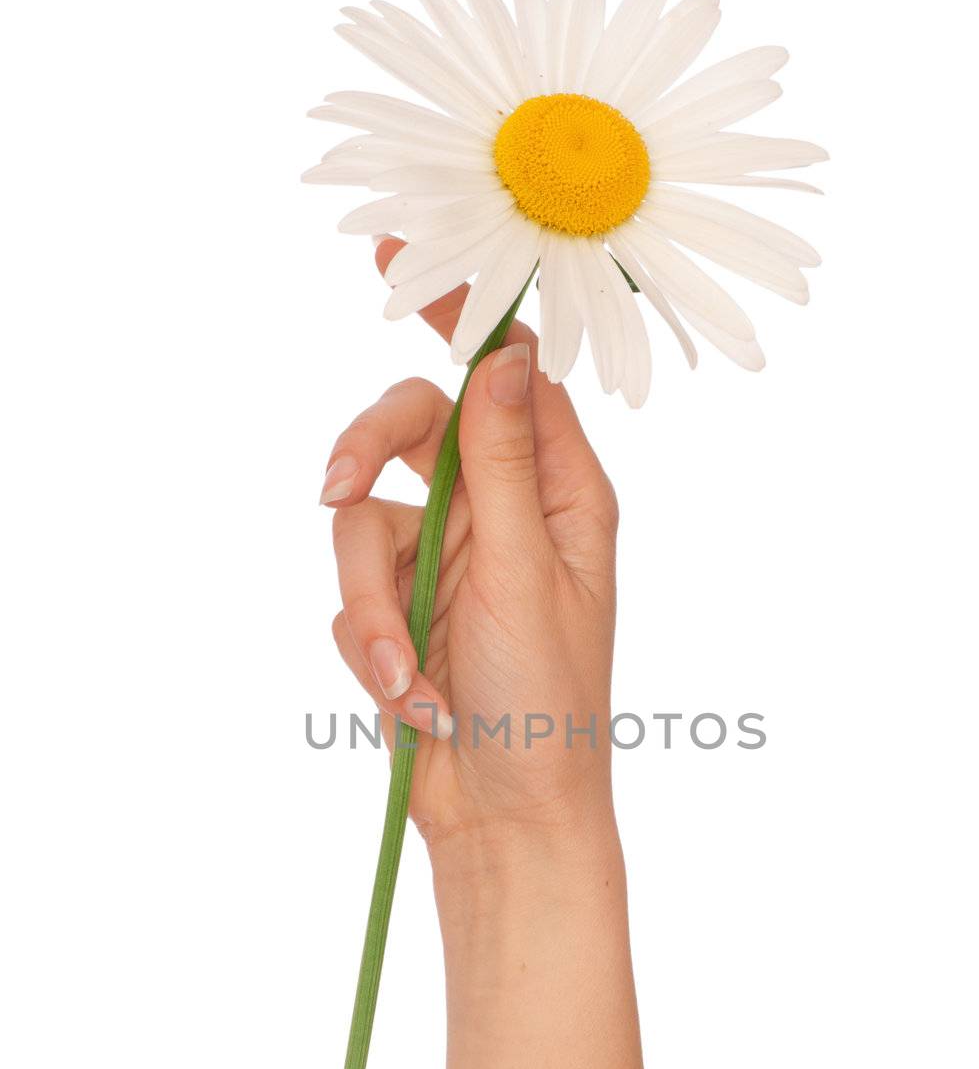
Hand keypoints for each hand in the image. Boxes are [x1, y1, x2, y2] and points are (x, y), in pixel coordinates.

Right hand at [324, 240, 619, 848]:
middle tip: (330, 489)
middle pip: (408, 430)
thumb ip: (505, 463)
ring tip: (404, 683)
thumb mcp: (527, 574)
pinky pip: (350, 595)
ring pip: (361, 525)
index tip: (398, 251)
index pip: (504, 376)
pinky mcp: (398, 611)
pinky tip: (410, 705)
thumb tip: (504, 351)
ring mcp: (443, 561)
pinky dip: (370, 650)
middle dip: (363, 458)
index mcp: (558, 494)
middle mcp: (499, 513)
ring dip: (374, 612)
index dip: (457, 313)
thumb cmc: (548, 705)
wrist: (504, 817)